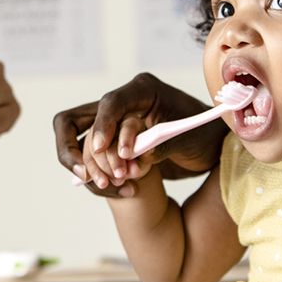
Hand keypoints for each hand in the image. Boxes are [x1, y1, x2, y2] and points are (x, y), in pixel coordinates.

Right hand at [53, 73, 227, 195]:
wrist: (209, 149)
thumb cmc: (203, 135)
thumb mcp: (189, 138)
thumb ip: (163, 144)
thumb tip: (139, 155)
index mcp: (142, 91)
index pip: (110, 103)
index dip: (101, 125)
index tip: (99, 149)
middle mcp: (122, 105)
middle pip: (73, 121)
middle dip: (72, 150)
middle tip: (87, 175)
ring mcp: (113, 126)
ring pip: (79, 146)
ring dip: (92, 168)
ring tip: (119, 184)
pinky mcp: (111, 146)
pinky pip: (92, 162)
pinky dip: (101, 178)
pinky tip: (125, 191)